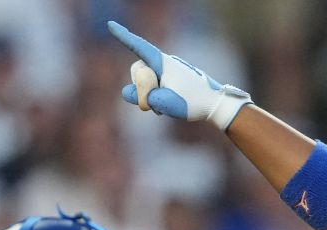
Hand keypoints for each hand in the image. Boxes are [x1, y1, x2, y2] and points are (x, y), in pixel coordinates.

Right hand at [107, 21, 250, 128]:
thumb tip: (125, 92)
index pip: (139, 46)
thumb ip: (143, 98)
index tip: (110, 25)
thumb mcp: (166, 103)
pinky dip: (157, 96)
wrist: (216, 104)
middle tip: (155, 104)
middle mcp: (165, 62)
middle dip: (141, 87)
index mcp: (163, 62)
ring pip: (145, 80)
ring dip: (149, 94)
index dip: (123, 36)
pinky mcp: (173, 78)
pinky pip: (155, 85)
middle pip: (138, 69)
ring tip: (164, 106)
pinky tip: (169, 105)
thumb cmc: (194, 102)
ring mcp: (169, 69)